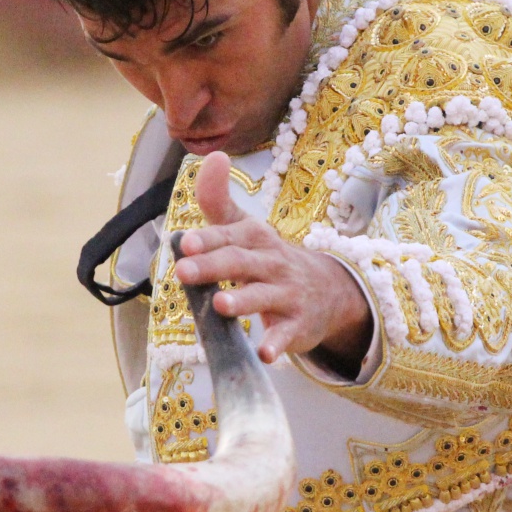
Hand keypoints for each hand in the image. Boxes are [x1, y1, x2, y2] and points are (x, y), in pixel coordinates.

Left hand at [172, 152, 372, 369]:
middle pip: (239, 263)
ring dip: (242, 301)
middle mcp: (271, 263)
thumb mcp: (245, 227)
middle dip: (211, 267)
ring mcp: (287, 294)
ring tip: (220, 305)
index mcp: (254, 238)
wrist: (328, 290)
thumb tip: (212, 157)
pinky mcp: (298, 326)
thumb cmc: (268, 258)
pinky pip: (288, 335)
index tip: (184, 243)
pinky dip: (278, 344)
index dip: (207, 239)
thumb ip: (218, 200)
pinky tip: (265, 354)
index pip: (228, 235)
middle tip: (183, 271)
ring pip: (263, 297)